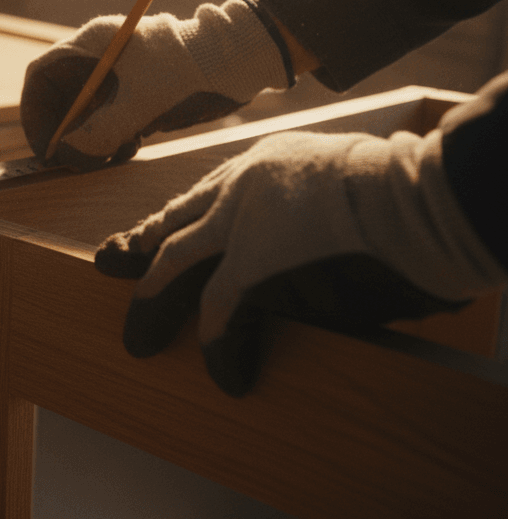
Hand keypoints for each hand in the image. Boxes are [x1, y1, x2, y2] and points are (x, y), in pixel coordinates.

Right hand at [20, 0, 291, 170]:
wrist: (239, 62)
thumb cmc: (189, 74)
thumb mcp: (139, 108)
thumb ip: (98, 134)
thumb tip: (65, 156)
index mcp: (93, 44)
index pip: (42, 75)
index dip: (35, 112)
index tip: (43, 145)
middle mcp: (100, 55)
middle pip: (61, 96)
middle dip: (64, 132)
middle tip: (72, 161)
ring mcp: (118, 72)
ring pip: (85, 111)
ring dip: (88, 139)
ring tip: (106, 158)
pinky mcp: (136, 88)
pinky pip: (109, 117)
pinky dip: (110, 137)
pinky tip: (128, 148)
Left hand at [95, 130, 504, 395]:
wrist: (406, 189)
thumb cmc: (396, 183)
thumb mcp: (344, 172)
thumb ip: (319, 196)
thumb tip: (327, 217)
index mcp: (263, 160)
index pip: (204, 189)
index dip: (174, 214)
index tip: (151, 230)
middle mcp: (240, 182)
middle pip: (177, 217)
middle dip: (144, 244)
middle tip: (117, 257)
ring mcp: (240, 219)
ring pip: (176, 256)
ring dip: (154, 294)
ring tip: (139, 330)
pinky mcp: (251, 257)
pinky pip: (219, 302)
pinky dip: (216, 336)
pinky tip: (218, 364)